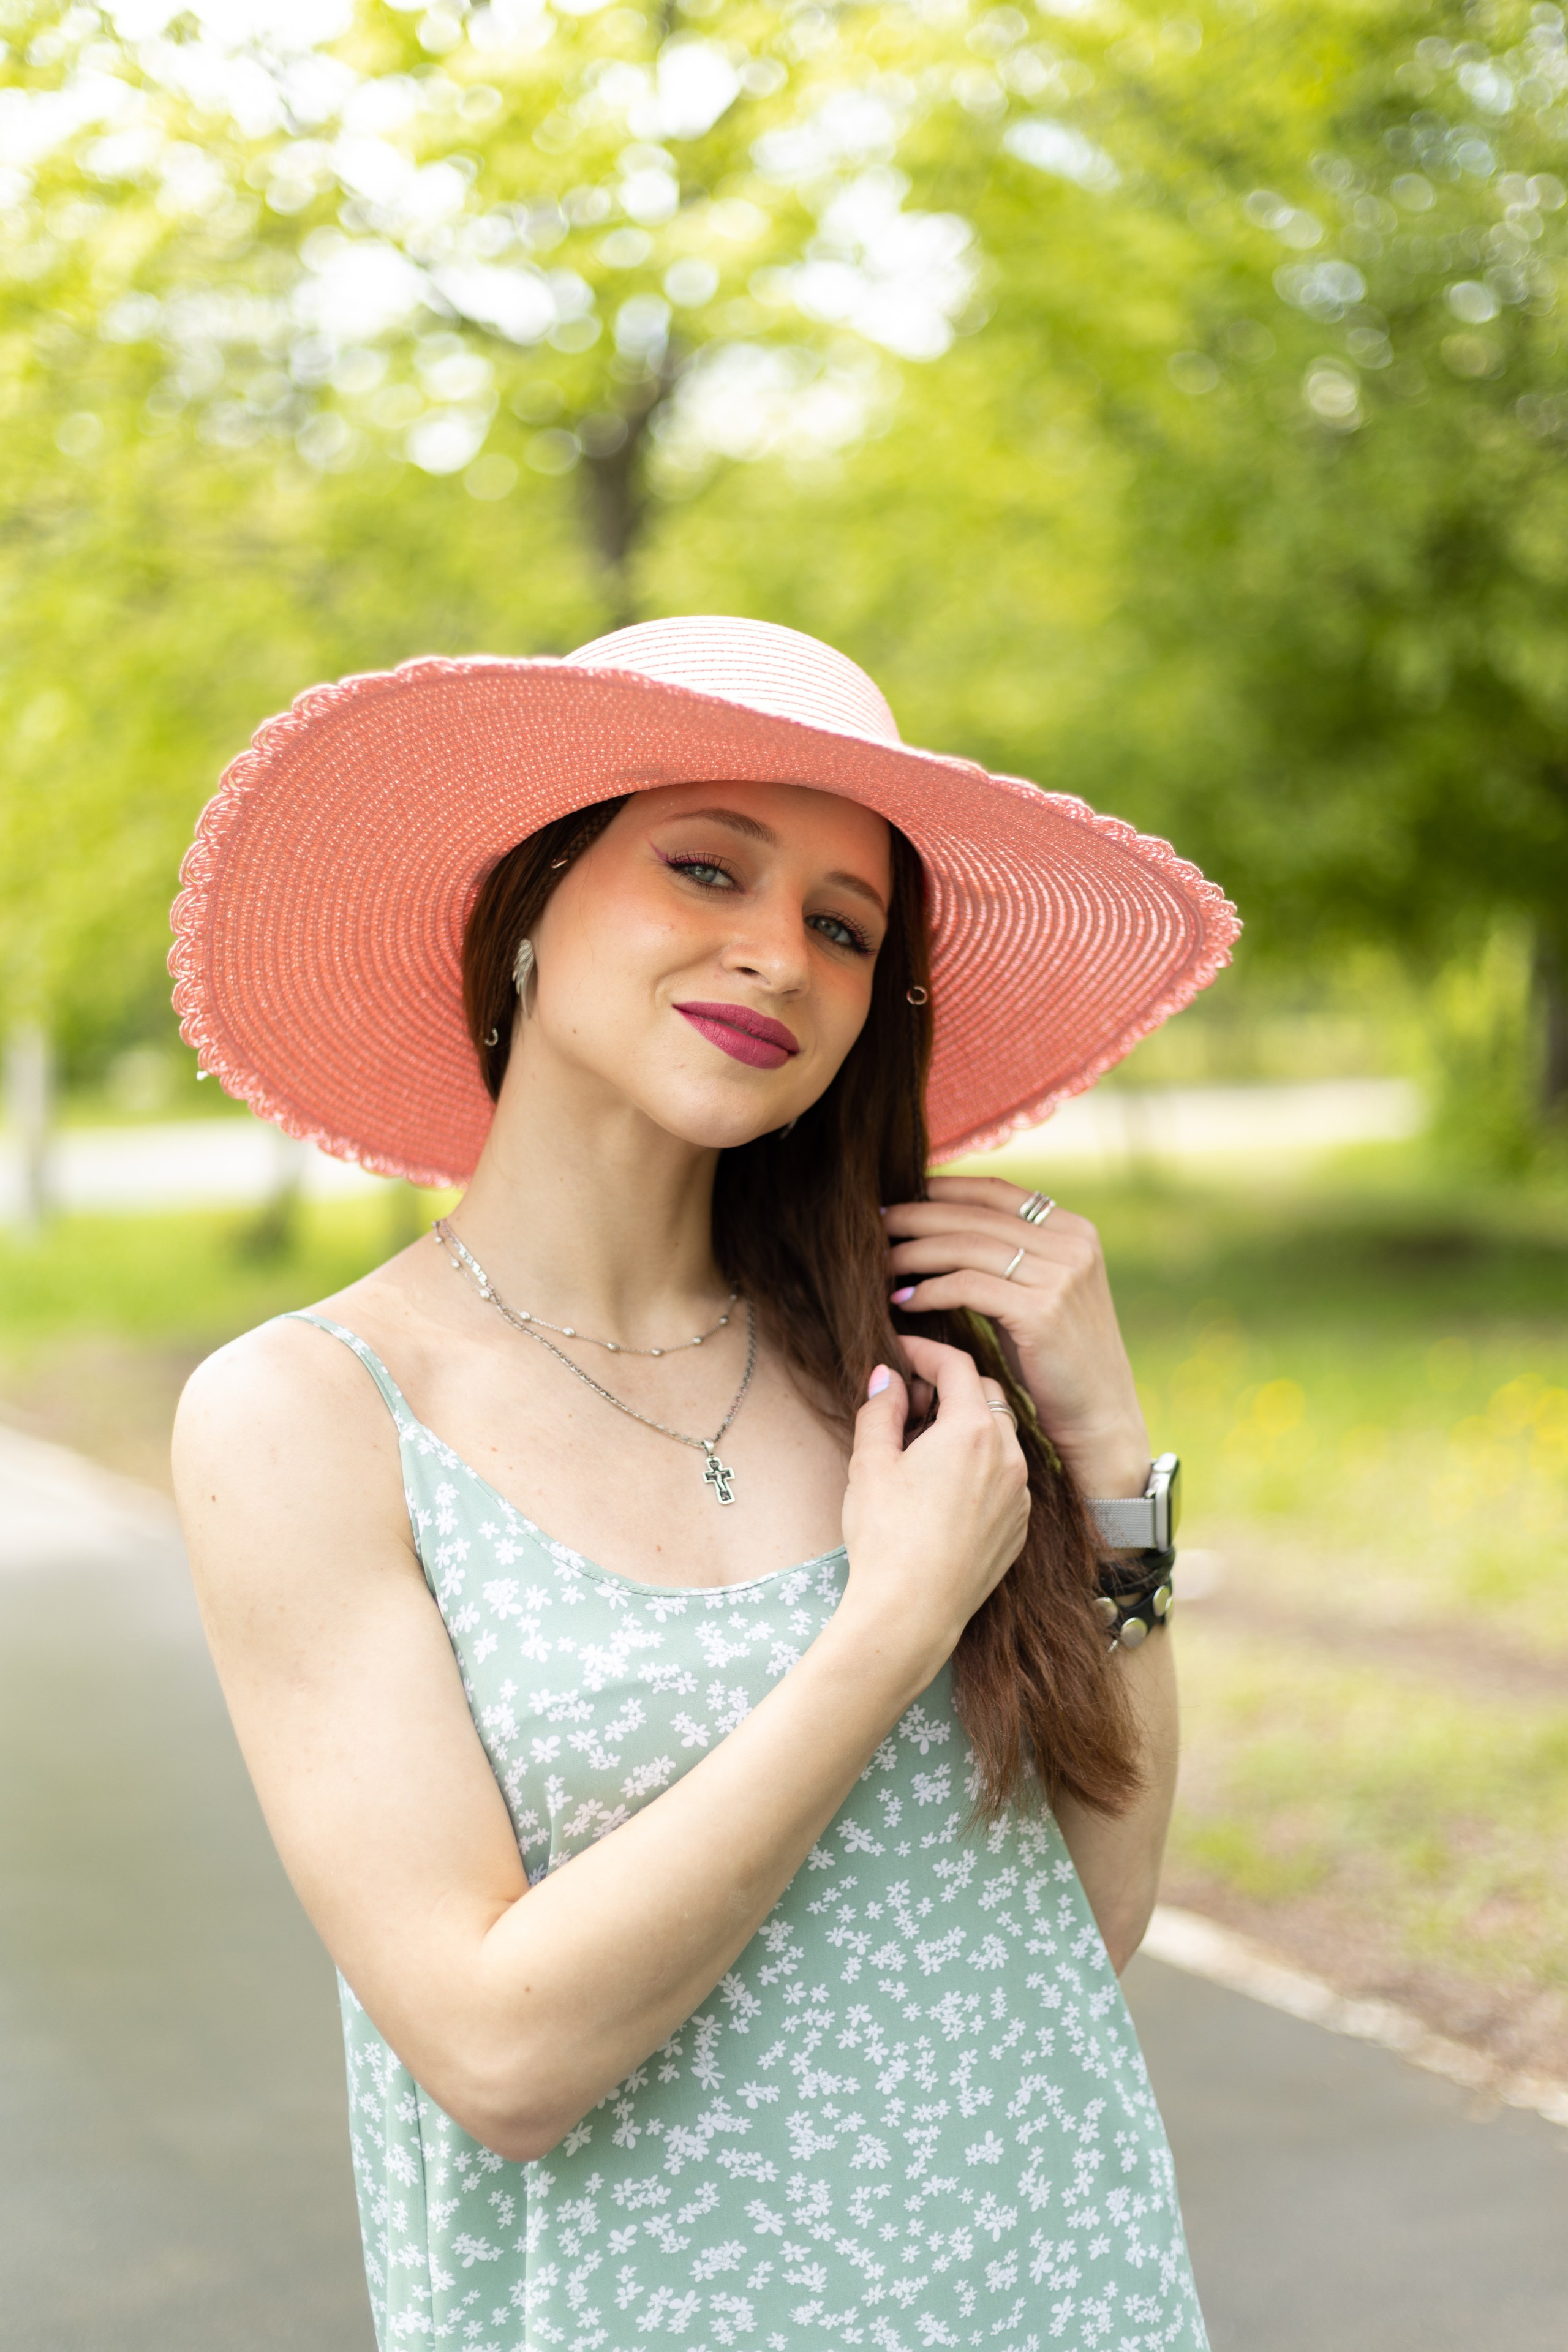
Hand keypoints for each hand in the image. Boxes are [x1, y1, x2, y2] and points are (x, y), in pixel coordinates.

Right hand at [840, 1334, 1030, 1669]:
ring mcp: (1020, 1494)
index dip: (924, 1351)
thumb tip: (887, 1378)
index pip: (956, 1365)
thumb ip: (880, 1409)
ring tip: (923, 1447)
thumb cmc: (886, 1538)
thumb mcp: (870, 1464)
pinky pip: (1007, 1477)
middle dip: (948, 1387)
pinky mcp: (1019, 1527)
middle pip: (985, 1394)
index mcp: (972, 1430)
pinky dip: (981, 1466)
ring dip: (967, 1427)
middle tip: (908, 1402)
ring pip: (1000, 1436)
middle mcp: (1008, 1455)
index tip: (900, 1353)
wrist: (912, 1612)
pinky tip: (945, 1487)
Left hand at [882, 1177, 1150, 1502]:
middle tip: (876, 1222)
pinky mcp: (1041, 1312)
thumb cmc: (1057, 1358)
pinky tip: (903, 1300)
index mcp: (1073, 1231)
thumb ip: (1010, 1256)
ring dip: (915, 1252)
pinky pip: (968, 1288)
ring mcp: (1060, 1276)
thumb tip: (940, 1228)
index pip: (995, 1192)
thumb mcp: (1041, 1292)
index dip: (942, 1190)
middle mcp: (1071, 1246)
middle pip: (975, 1216)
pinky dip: (929, 1290)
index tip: (900, 1194)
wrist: (1099, 1415)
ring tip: (881, 1262)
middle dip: (918, 1216)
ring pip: (966, 1247)